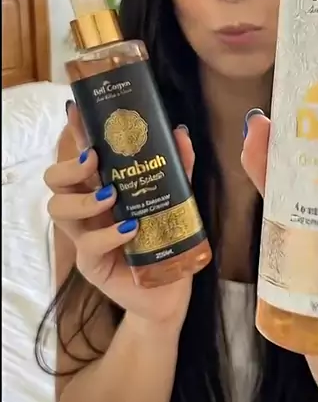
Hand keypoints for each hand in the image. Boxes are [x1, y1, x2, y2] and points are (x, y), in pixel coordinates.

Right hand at [44, 103, 194, 327]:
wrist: (171, 289)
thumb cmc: (166, 238)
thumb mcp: (177, 198)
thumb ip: (179, 168)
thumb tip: (179, 133)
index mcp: (102, 186)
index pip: (80, 156)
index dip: (75, 133)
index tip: (77, 112)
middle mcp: (87, 209)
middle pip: (54, 181)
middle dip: (68, 166)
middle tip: (93, 159)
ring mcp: (85, 236)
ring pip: (58, 210)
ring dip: (83, 199)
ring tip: (111, 196)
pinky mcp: (91, 264)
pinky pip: (88, 245)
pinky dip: (108, 233)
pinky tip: (128, 228)